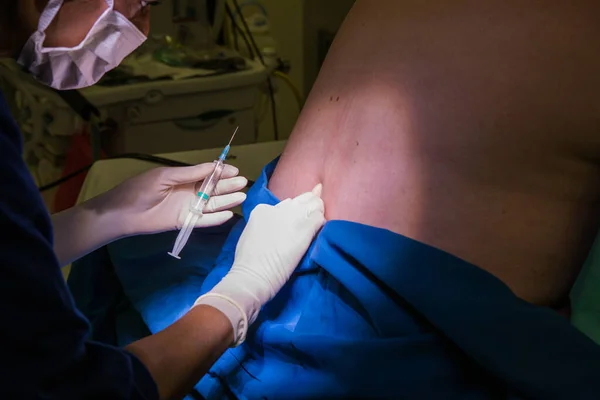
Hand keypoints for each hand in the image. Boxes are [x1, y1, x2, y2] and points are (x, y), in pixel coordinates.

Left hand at [98, 163, 247, 235]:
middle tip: (243, 183)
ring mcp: (187, 208)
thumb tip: (213, 165)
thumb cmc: (139, 190)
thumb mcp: (165, 177)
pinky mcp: (184, 222)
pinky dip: (215, 219)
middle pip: (213, 189)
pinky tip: (228, 215)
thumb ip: (190, 173)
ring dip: (226, 201)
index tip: (235, 171)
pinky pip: (203, 220)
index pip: (207, 174)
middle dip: (228, 186)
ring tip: (241, 197)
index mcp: (183, 177)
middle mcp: (188, 192)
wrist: (121, 213)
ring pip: (211, 204)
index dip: (221, 172)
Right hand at [195, 184, 325, 345]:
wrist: (254, 273)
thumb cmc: (247, 260)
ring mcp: (294, 216)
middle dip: (310, 203)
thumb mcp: (251, 232)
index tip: (297, 217)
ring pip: (315, 205)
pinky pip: (320, 219)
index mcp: (263, 208)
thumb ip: (265, 223)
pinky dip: (321, 223)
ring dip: (318, 212)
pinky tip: (319, 230)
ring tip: (318, 221)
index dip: (294, 210)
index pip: (286, 203)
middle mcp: (280, 208)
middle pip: (302, 199)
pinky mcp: (306, 228)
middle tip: (314, 211)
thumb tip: (278, 221)